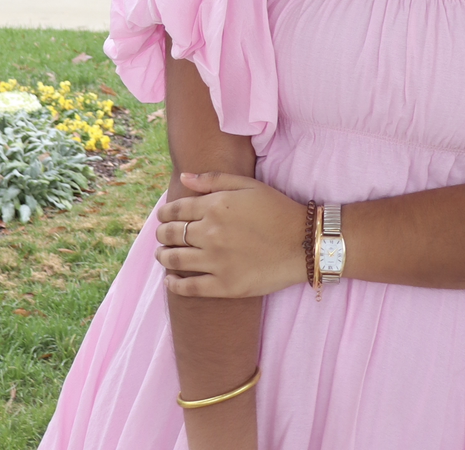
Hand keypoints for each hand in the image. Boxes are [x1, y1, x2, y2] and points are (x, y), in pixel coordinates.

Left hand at [156, 171, 307, 297]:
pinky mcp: (224, 286)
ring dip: (163, 256)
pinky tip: (170, 281)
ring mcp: (216, 261)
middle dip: (162, 234)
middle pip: (171, 234)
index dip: (165, 213)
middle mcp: (210, 233)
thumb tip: (184, 177)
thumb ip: (214, 180)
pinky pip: (189, 287)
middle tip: (162, 236)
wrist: (303, 243)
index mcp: (215, 206)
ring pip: (175, 260)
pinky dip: (174, 285)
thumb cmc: (277, 209)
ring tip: (162, 255)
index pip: (176, 209)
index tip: (163, 216)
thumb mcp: (248, 185)